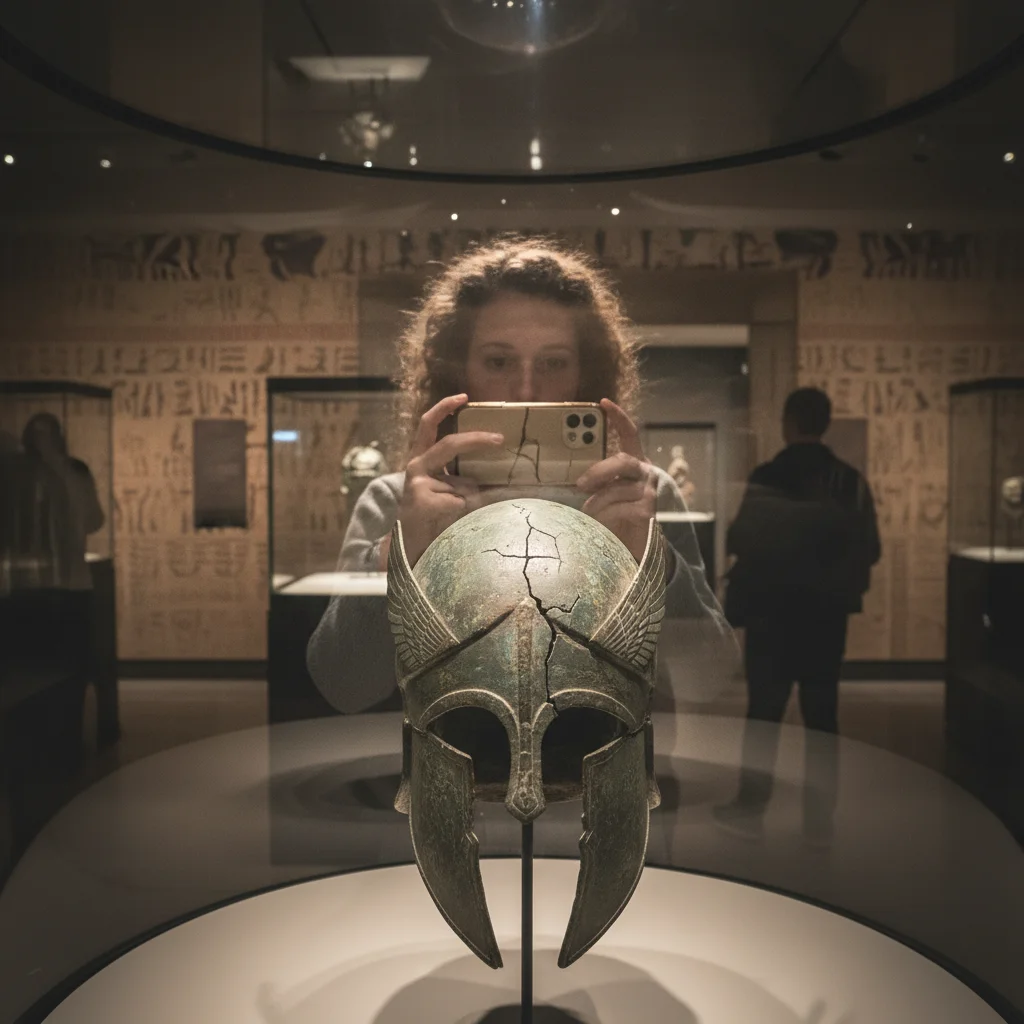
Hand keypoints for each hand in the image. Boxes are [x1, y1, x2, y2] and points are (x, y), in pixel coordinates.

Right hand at [390, 394, 504, 568]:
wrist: (409, 547)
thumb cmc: (433, 517)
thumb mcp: (447, 490)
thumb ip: (464, 477)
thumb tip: (501, 473)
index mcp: (421, 459)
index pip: (428, 425)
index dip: (444, 407)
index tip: (464, 397)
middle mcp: (416, 466)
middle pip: (449, 444)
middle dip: (477, 440)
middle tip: (500, 439)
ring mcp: (417, 482)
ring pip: (462, 483)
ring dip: (470, 500)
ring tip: (458, 516)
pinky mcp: (421, 499)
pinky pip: (459, 501)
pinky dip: (462, 512)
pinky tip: (448, 522)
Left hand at [575, 399, 658, 563]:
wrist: (638, 547)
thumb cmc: (619, 517)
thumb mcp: (608, 495)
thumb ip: (599, 483)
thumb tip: (576, 480)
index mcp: (635, 465)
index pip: (630, 435)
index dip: (618, 418)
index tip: (603, 403)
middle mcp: (646, 474)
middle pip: (622, 461)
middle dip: (599, 471)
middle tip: (580, 484)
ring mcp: (650, 491)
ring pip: (617, 489)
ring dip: (597, 501)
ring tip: (587, 511)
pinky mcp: (649, 510)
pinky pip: (620, 507)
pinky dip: (606, 515)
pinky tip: (599, 522)